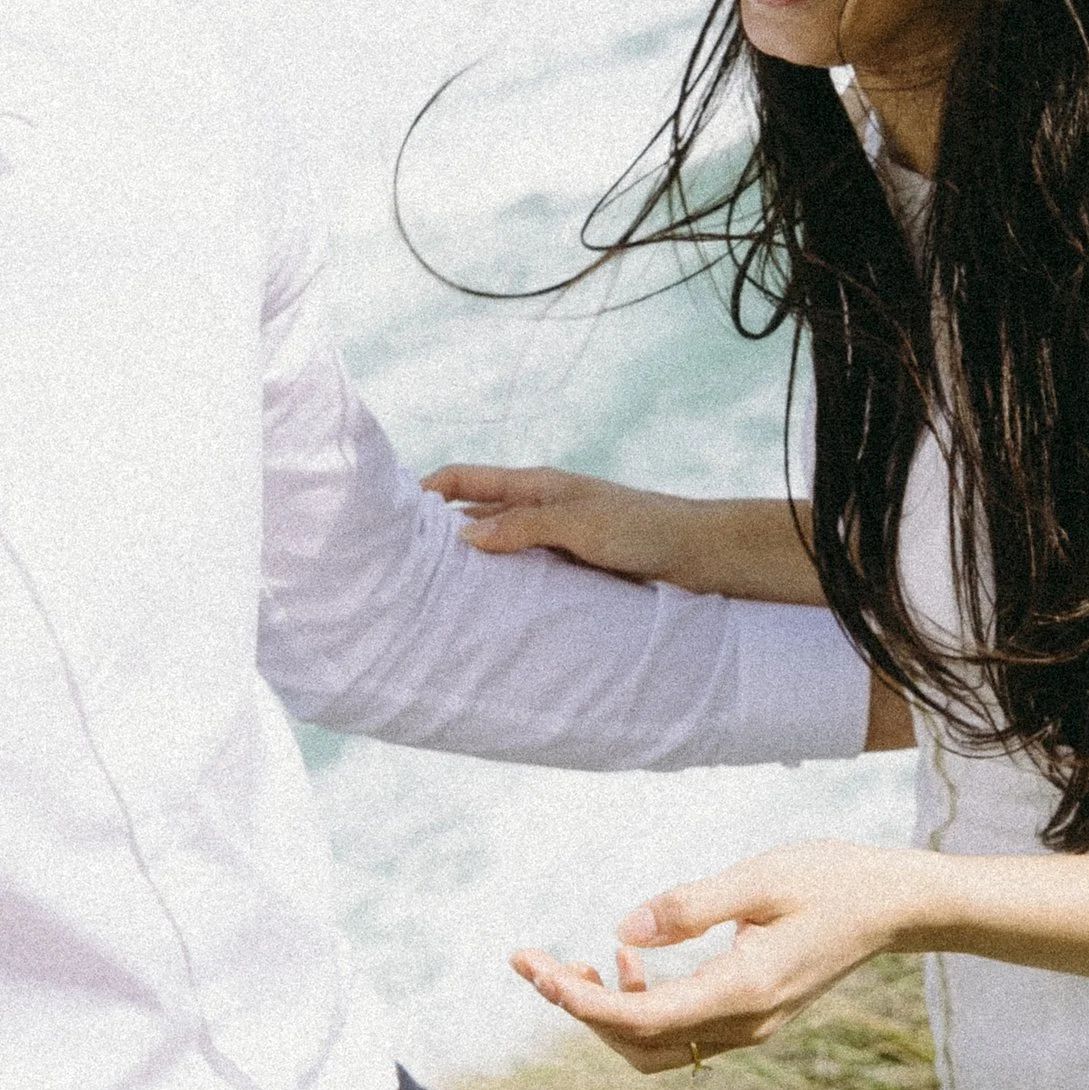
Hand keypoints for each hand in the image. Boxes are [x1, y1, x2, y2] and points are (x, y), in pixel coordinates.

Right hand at [425, 464, 704, 584]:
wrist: (699, 555)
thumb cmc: (642, 529)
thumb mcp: (577, 523)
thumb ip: (523, 526)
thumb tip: (464, 536)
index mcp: (535, 485)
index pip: (464, 479)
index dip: (426, 490)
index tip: (390, 513)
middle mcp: (539, 508)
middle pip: (475, 515)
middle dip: (439, 534)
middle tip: (400, 565)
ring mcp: (554, 538)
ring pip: (498, 548)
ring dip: (472, 565)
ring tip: (434, 595)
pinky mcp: (571, 567)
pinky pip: (524, 574)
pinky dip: (502, 587)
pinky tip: (487, 610)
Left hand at [512, 838, 929, 1073]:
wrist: (894, 907)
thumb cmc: (832, 881)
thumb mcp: (760, 878)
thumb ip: (690, 906)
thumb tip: (625, 929)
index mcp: (745, 990)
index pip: (643, 1019)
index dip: (582, 1001)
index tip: (538, 970)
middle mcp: (746, 1023)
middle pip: (640, 1046)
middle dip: (581, 1010)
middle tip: (533, 963)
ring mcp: (750, 1026)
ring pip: (659, 1048)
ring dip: (608, 1015)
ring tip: (576, 964)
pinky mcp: (752, 1015)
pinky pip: (683, 1031)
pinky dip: (643, 1007)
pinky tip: (630, 959)